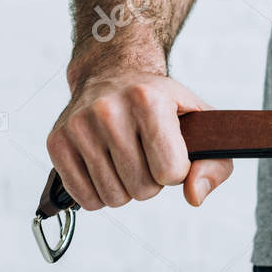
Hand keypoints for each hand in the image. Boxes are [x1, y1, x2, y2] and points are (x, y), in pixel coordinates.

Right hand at [46, 64, 232, 210]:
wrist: (113, 73)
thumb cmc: (160, 102)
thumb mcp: (200, 121)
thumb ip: (214, 163)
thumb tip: (193, 196)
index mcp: (148, 100)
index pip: (171, 173)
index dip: (175, 169)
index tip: (169, 149)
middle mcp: (108, 110)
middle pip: (142, 189)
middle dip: (150, 181)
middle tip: (145, 153)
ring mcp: (78, 126)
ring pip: (112, 198)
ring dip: (125, 188)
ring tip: (125, 158)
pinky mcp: (57, 142)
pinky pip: (84, 199)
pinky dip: (99, 194)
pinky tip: (104, 166)